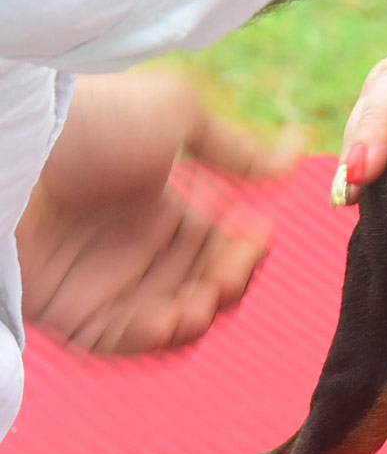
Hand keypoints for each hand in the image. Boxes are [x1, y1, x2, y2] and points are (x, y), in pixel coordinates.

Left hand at [17, 71, 302, 353]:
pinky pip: (121, 341)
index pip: (221, 239)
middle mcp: (136, 242)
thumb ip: (236, 148)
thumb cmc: (96, 119)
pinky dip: (152, 340)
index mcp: (164, 200)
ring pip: (170, 318)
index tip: (261, 234)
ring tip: (201, 302)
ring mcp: (103, 278)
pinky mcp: (67, 311)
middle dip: (228, 283)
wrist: (14, 146)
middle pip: (203, 282)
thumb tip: (292, 158)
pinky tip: (169, 320)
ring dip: (197, 317)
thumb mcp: (176, 113)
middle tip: (229, 273)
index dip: (247, 245)